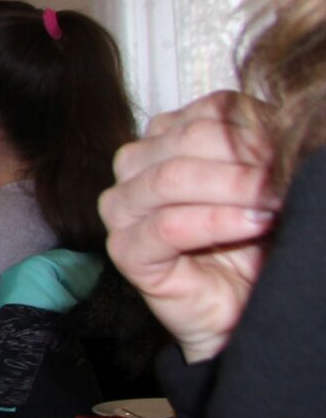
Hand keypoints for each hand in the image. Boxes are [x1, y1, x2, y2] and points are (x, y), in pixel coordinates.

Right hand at [101, 90, 280, 363]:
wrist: (243, 306)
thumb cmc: (256, 241)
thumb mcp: (262, 184)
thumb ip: (260, 151)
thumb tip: (283, 126)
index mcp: (167, 137)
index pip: (209, 111)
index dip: (256, 126)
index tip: (294, 148)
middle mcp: (136, 166)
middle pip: (187, 139)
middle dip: (245, 158)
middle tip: (287, 176)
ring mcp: (123, 208)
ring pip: (169, 179)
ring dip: (230, 188)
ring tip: (274, 203)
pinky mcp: (126, 251)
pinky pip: (165, 227)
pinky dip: (213, 222)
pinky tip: (252, 225)